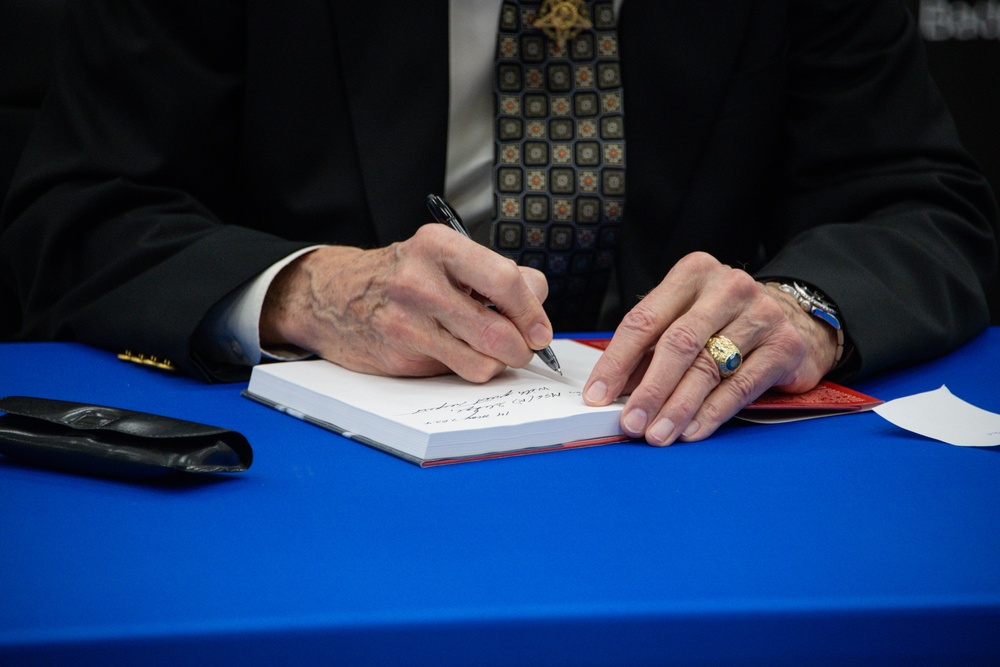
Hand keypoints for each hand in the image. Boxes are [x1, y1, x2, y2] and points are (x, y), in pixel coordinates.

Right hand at [259, 224, 552, 381]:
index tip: (540, 329)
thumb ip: (495, 275)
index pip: (507, 281)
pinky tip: (459, 354)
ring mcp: (407, 321)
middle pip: (500, 330)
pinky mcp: (400, 354)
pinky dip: (471, 368)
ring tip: (490, 350)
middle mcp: (420, 281)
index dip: (533, 312)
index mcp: (438, 246)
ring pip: (484, 360)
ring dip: (498, 362)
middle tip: (522, 346)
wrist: (333, 296)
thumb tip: (537, 305)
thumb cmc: (402, 277)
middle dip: (522, 347)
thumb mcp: (444, 257)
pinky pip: (460, 373)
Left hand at [582, 252, 839, 444]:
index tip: (598, 394)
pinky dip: (711, 412)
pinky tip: (692, 430)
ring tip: (657, 434)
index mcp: (692, 274)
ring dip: (677, 408)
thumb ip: (651, 350)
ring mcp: (760, 315)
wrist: (797, 317)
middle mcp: (727, 288)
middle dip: (649, 389)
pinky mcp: (785, 346)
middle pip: (678, 343)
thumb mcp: (686, 319)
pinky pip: (740, 386)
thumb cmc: (726, 321)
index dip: (617, 360)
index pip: (645, 319)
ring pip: (708, 367)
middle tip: (630, 421)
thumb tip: (612, 392)